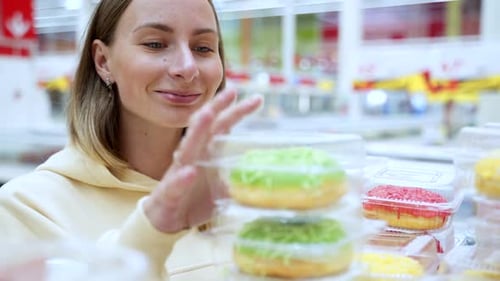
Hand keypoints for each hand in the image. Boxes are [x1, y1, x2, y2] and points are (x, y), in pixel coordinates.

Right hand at [144, 88, 261, 232]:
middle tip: (232, 91)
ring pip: (187, 147)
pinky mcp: (168, 192)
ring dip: (197, 131)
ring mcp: (178, 172)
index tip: (257, 99)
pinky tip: (190, 172)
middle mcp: (192, 156)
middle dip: (217, 108)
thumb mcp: (222, 189)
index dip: (237, 112)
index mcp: (206, 152)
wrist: (166, 221)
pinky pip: (175, 183)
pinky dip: (182, 178)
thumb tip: (263, 178)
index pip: (222, 126)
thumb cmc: (194, 199)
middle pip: (205, 127)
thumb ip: (238, 179)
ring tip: (207, 114)